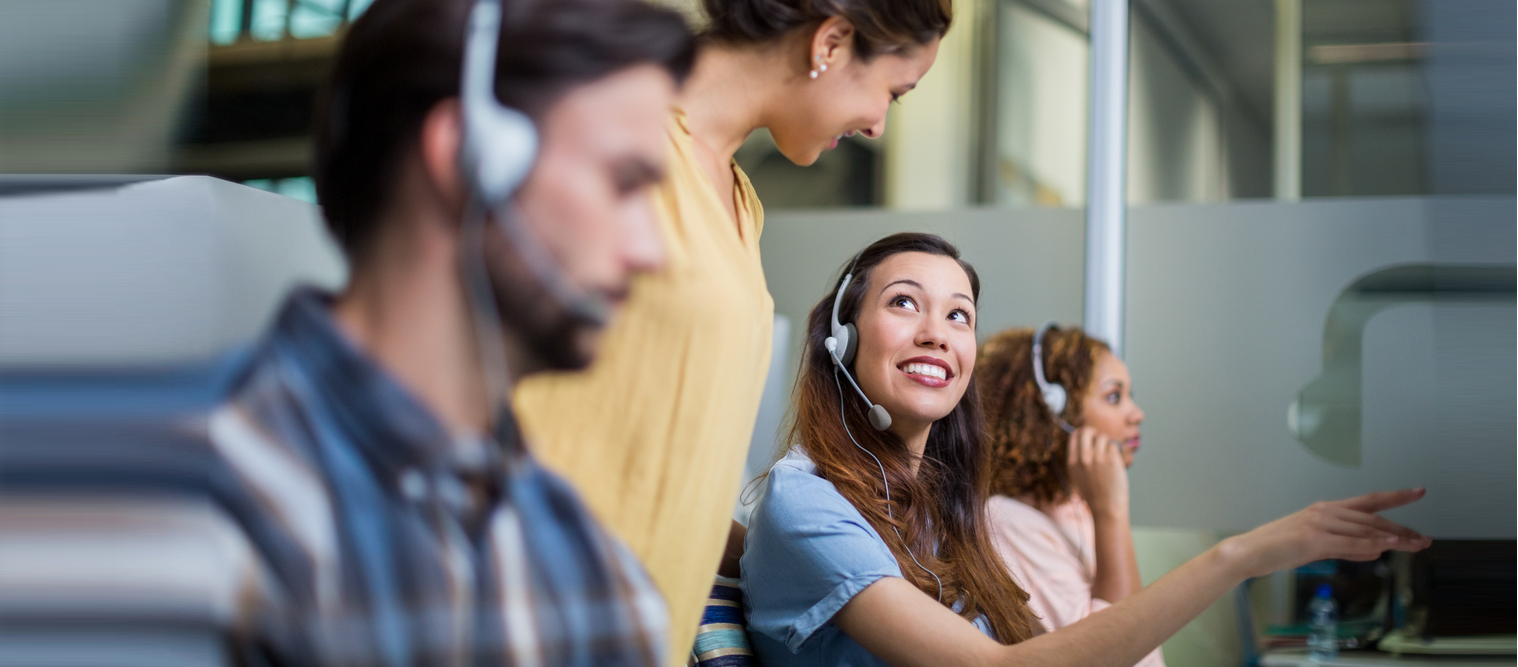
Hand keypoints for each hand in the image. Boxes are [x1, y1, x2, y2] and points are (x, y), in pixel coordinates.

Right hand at [1065, 426, 1128, 517]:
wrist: (1106, 508)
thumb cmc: (1094, 493)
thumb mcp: (1078, 476)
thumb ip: (1079, 459)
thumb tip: (1085, 438)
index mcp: (1072, 462)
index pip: (1075, 436)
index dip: (1082, 432)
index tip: (1089, 435)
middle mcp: (1083, 458)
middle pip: (1087, 431)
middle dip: (1094, 433)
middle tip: (1100, 438)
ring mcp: (1098, 458)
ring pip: (1103, 438)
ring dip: (1107, 444)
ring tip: (1109, 457)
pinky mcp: (1112, 460)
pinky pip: (1114, 446)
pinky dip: (1116, 452)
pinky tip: (1115, 463)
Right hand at [1221, 489, 1431, 578]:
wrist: (1249, 552)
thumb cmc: (1278, 548)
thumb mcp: (1316, 546)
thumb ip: (1344, 546)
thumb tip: (1372, 551)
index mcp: (1326, 509)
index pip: (1368, 501)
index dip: (1395, 496)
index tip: (1418, 491)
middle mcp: (1326, 511)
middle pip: (1373, 518)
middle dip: (1402, 529)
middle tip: (1423, 539)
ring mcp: (1320, 523)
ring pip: (1366, 530)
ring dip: (1394, 539)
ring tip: (1415, 545)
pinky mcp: (1314, 539)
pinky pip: (1351, 543)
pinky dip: (1372, 546)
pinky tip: (1389, 547)